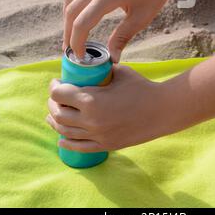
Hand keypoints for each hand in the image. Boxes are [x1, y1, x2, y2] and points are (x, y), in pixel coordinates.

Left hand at [46, 64, 168, 151]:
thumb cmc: (142, 87)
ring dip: (55, 122)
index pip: (59, 94)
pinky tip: (60, 139)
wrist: (162, 110)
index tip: (56, 81)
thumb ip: (101, 70)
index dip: (54, 86)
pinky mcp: (105, 145)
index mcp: (91, 100)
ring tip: (52, 115)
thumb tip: (90, 67)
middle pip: (58, 113)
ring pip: (65, 132)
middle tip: (55, 97)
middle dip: (52, 104)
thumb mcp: (119, 72)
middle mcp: (90, 120)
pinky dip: (66, 143)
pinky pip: (79, 147)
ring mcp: (97, 135)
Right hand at [63, 0, 170, 60]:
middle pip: (71, 11)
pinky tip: (80, 16)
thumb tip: (112, 58)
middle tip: (71, 50)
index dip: (77, 43)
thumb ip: (122, 37)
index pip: (82, 23)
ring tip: (73, 35)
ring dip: (68, 18)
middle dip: (68, 33)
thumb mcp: (142, 17)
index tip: (80, 57)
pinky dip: (74, 5)